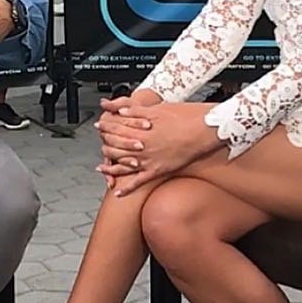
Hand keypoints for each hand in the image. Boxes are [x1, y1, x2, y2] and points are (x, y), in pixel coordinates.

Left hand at [98, 103, 222, 194]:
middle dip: (105, 145)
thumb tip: (119, 111)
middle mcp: (142, 147)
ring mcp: (149, 160)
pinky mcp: (158, 171)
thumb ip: (135, 111)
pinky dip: (127, 188)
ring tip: (102, 167)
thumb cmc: (183, 117)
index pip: (115, 129)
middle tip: (99, 144)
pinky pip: (139, 182)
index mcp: (141, 130)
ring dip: (110, 166)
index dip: (105, 127)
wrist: (202, 130)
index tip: (99, 126)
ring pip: (123, 165)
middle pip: (116, 148)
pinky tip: (118, 193)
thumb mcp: (157, 109)